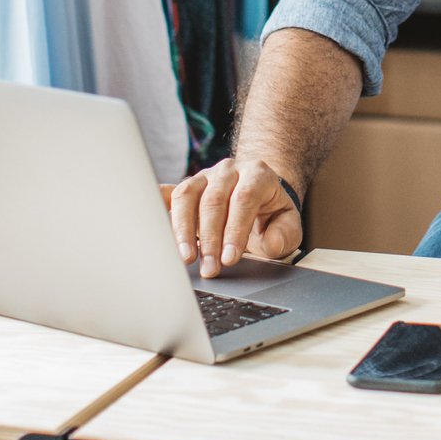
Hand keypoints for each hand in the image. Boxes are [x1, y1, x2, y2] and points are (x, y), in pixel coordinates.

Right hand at [163, 156, 303, 278]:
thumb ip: (284, 234)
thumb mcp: (288, 224)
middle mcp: (229, 171)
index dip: (235, 229)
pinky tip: (152, 226)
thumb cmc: (271, 213)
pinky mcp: (188, 188)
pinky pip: (168, 194)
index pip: (244, 199)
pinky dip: (158, 207)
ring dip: (183, 229)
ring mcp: (205, 177)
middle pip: (213, 200)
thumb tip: (270, 244)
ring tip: (185, 258)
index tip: (230, 258)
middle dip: (210, 238)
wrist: (260, 196)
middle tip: (210, 268)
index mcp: (257, 174)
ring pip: (187, 195)